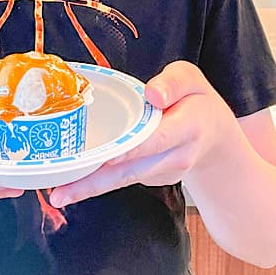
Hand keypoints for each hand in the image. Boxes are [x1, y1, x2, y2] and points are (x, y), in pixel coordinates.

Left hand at [48, 60, 235, 206]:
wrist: (217, 139)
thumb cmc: (198, 102)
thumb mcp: (193, 79)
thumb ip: (174, 82)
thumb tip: (152, 94)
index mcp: (189, 126)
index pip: (157, 138)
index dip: (131, 148)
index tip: (106, 156)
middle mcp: (176, 155)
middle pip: (132, 169)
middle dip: (96, 181)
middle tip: (60, 192)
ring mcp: (164, 172)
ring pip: (124, 180)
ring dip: (90, 188)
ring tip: (58, 194)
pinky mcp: (153, 178)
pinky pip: (124, 178)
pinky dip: (98, 182)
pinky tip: (72, 184)